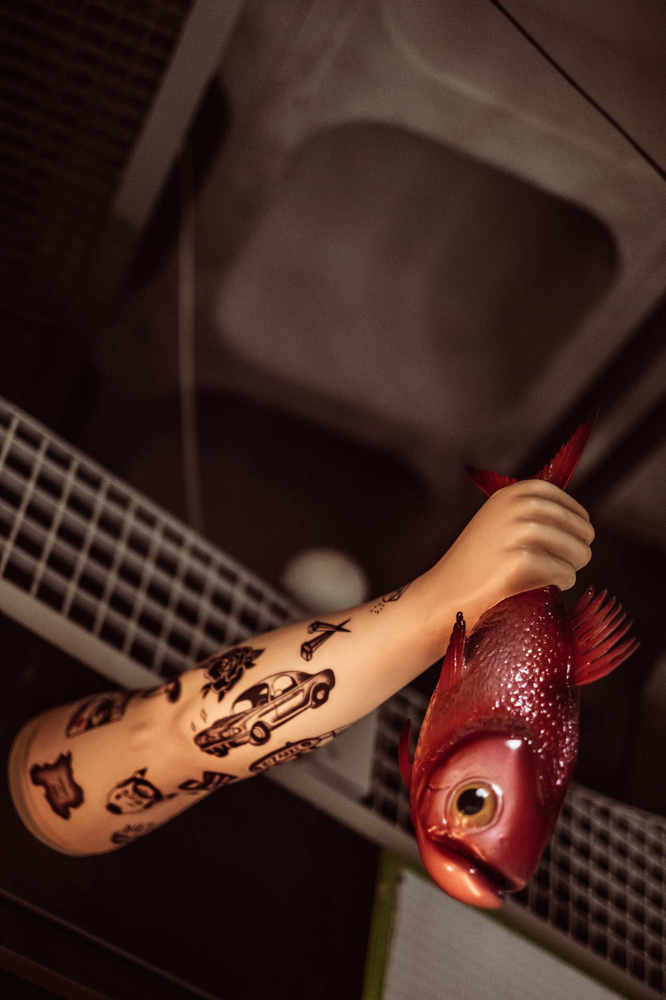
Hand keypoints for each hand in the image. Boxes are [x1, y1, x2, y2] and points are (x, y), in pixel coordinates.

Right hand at [426, 480, 594, 627]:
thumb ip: (525, 512)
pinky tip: (548, 587)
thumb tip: (573, 520)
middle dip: (579, 546)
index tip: (579, 533)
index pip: (561, 499)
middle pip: (576, 525)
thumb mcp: (495, 523)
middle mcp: (515, 508)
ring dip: (573, 565)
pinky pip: (564, 573)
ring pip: (576, 549)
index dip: (576, 517)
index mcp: (509, 495)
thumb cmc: (473, 566)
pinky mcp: (521, 563)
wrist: (442, 595)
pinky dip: (562, 582)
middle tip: (569, 562)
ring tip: (558, 575)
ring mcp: (517, 533)